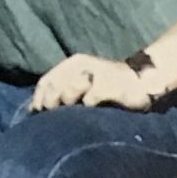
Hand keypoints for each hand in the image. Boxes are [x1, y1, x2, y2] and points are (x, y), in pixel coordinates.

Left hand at [31, 53, 157, 111]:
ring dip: (69, 103)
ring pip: (68, 90)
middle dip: (53, 103)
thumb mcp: (82, 85)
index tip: (42, 114)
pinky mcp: (110, 85)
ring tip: (79, 110)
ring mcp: (97, 74)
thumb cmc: (109, 86)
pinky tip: (93, 112)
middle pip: (54, 87)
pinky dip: (88, 107)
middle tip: (61, 114)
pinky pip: (89, 99)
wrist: (144, 82)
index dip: (40, 99)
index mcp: (75, 63)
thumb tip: (32, 108)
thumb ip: (59, 92)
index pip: (46, 82)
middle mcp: (84, 65)